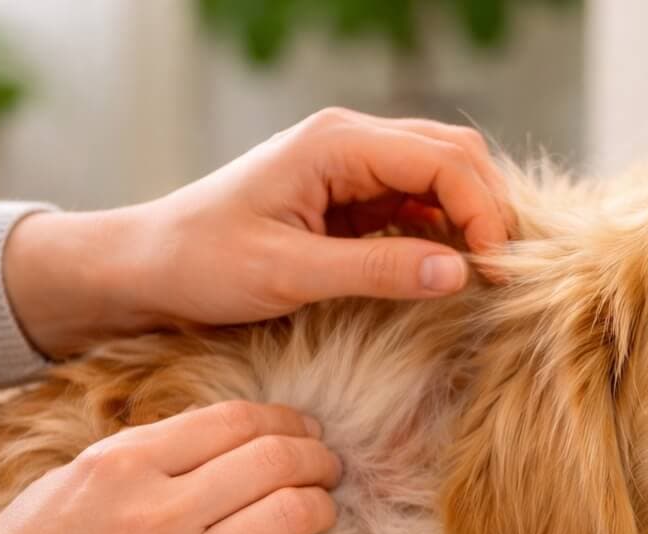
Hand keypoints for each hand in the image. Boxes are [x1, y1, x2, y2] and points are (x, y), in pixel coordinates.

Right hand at [0, 401, 339, 533]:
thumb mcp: (63, 485)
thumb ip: (138, 460)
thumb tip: (215, 444)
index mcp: (121, 462)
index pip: (235, 421)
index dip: (286, 421)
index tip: (303, 431)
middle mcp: (157, 510)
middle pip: (276, 461)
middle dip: (317, 458)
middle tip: (329, 466)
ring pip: (293, 516)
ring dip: (321, 506)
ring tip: (323, 509)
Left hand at [4, 107, 511, 357]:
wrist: (146, 267)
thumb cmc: (202, 265)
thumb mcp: (288, 274)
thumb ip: (377, 272)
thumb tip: (459, 273)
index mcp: (336, 143)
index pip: (444, 159)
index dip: (484, 211)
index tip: (494, 272)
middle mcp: (350, 141)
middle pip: (455, 155)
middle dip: (489, 209)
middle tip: (501, 275)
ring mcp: (351, 167)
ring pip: (443, 176)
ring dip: (469, 219)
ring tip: (482, 277)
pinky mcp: (349, 198)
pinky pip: (417, 204)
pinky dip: (443, 233)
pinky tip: (447, 273)